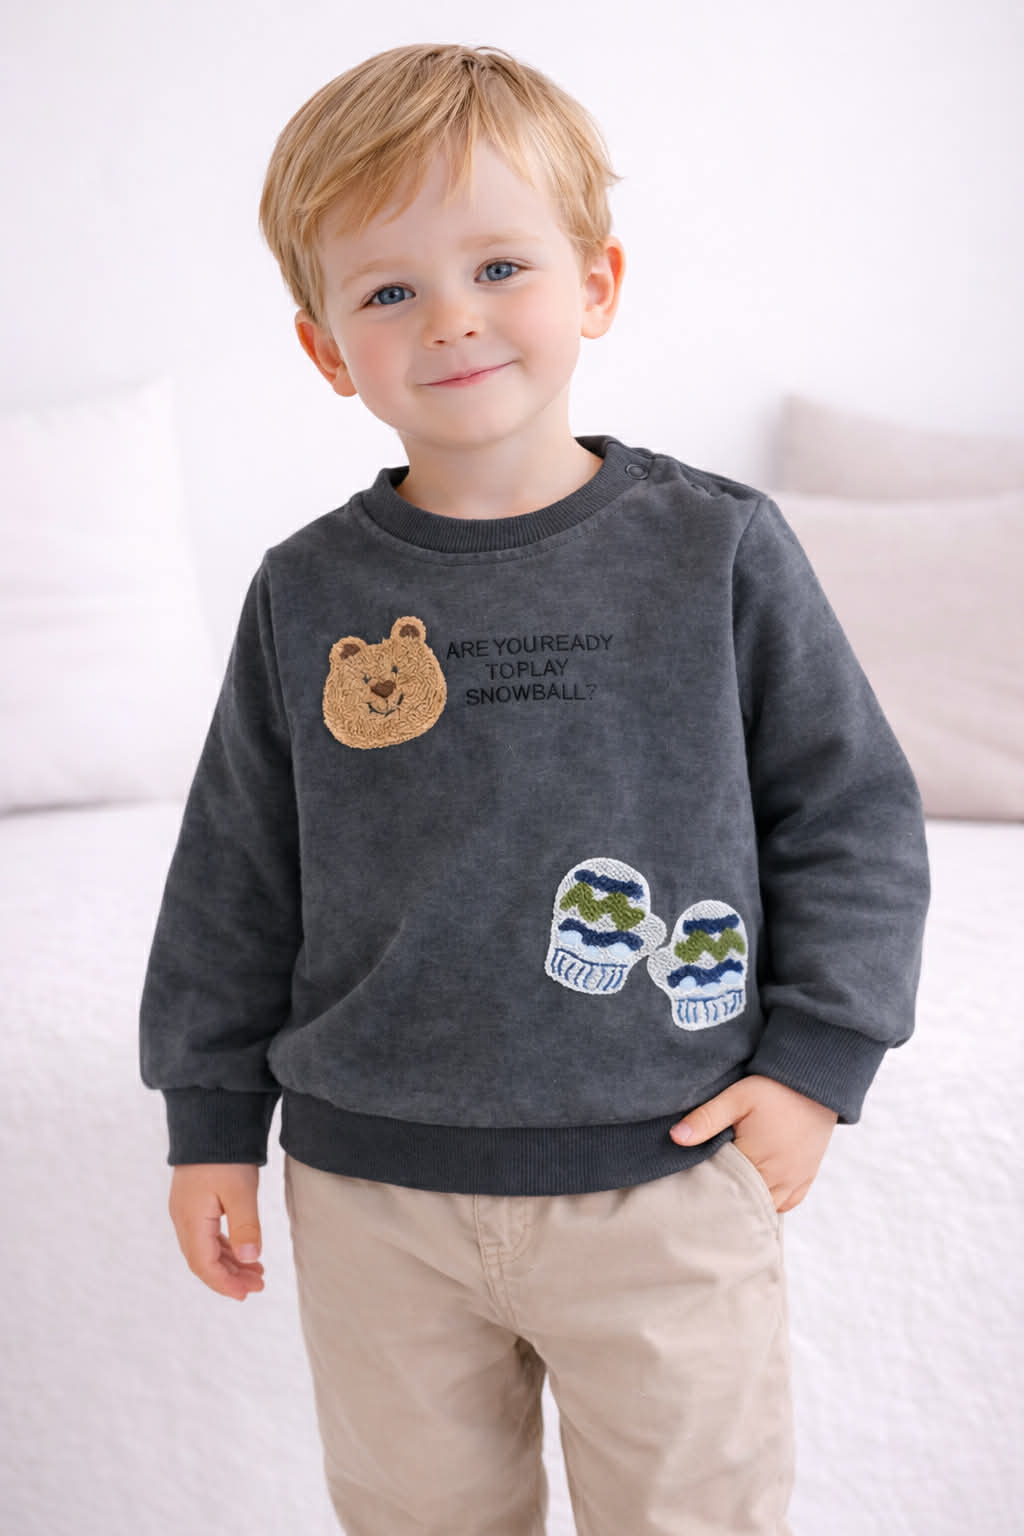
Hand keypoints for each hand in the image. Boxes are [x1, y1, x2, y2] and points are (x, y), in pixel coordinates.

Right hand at [168, 1163, 265, 1300]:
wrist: (210, 1120)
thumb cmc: (225, 1155)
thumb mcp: (241, 1191)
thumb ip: (246, 1227)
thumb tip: (251, 1259)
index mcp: (191, 1220)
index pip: (204, 1264)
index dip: (225, 1283)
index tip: (247, 1294)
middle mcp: (183, 1219)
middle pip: (204, 1260)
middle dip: (230, 1276)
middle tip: (258, 1285)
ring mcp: (187, 1210)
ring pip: (206, 1248)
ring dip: (230, 1262)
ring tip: (257, 1272)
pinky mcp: (195, 1201)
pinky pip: (208, 1234)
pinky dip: (226, 1246)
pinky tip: (244, 1251)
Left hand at [670, 1075, 838, 1212]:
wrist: (816, 1082)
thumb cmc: (774, 1088)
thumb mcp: (737, 1097)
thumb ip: (706, 1118)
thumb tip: (676, 1137)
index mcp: (759, 1160)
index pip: (725, 1189)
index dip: (707, 1189)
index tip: (692, 1184)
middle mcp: (781, 1177)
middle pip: (746, 1203)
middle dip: (725, 1199)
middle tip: (704, 1192)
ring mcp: (795, 1180)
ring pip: (766, 1207)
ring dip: (748, 1201)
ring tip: (727, 1191)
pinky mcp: (806, 1176)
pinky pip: (786, 1204)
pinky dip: (769, 1202)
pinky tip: (754, 1193)